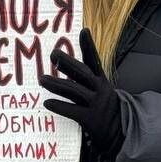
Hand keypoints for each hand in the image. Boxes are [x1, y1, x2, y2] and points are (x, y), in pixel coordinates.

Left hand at [40, 29, 122, 156]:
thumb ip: (82, 75)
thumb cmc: (101, 105)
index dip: (89, 46)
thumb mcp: (97, 88)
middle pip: (82, 73)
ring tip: (42, 79)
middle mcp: (100, 89)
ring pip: (74, 91)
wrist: (118, 130)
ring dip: (57, 84)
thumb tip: (62, 60)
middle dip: (68, 62)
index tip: (83, 31)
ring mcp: (96, 104)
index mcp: (101, 79)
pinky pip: (72, 111)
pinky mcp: (90, 119)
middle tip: (53, 54)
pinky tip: (47, 103)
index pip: (94, 60)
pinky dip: (59, 106)